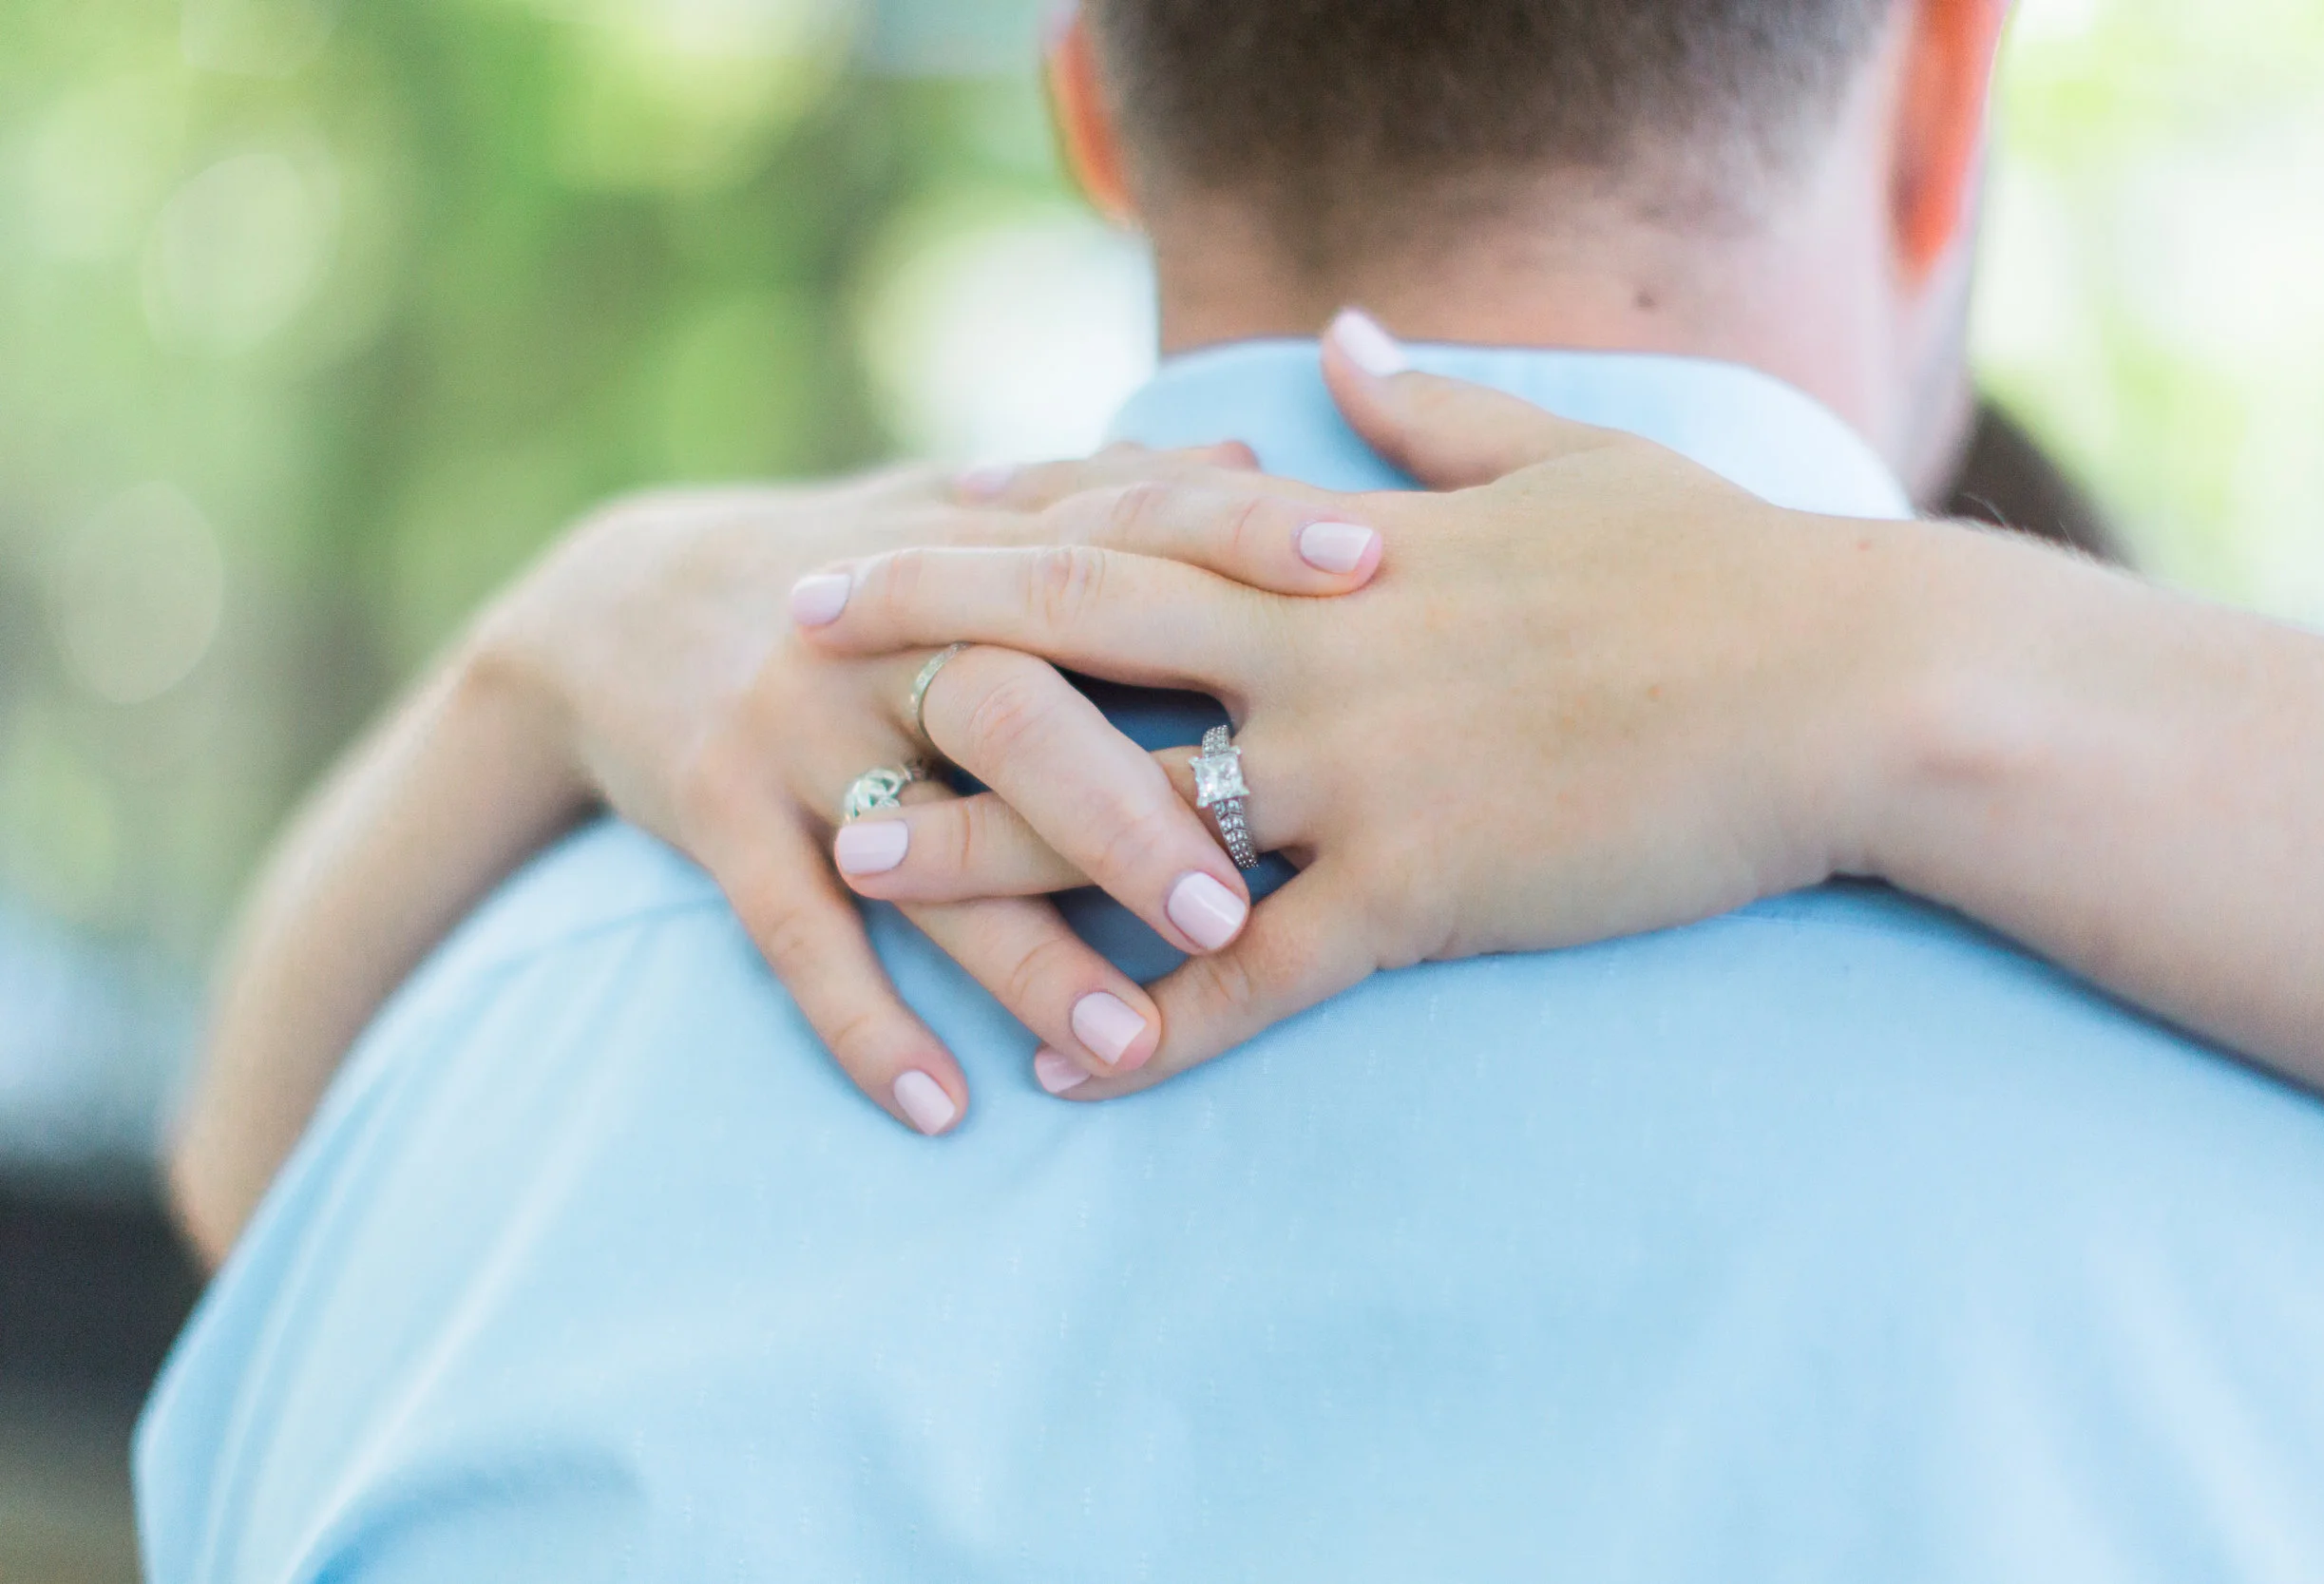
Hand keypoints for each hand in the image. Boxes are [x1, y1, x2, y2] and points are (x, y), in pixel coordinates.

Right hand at [468, 449, 1383, 1130]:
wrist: (609, 610)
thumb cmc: (846, 567)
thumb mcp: (957, 511)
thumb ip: (1102, 496)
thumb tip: (1264, 457)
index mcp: (966, 544)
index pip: (1116, 528)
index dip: (1238, 542)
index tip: (1367, 572)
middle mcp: (880, 630)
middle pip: (1012, 706)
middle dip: (1122, 808)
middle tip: (1236, 908)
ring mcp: (789, 727)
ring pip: (916, 850)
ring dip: (1020, 956)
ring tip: (1127, 1047)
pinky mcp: (712, 817)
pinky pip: (789, 936)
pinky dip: (862, 1025)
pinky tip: (944, 1108)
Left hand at [796, 314, 1927, 1096]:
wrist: (1851, 684)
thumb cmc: (1719, 563)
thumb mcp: (1568, 453)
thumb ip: (1432, 404)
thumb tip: (1347, 336)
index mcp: (1347, 554)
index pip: (1125, 525)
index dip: (987, 531)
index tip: (876, 534)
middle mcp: (1324, 654)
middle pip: (1076, 642)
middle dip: (923, 648)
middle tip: (785, 657)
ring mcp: (1366, 776)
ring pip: (1126, 813)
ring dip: (981, 845)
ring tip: (852, 866)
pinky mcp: (1427, 893)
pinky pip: (1259, 977)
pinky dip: (1162, 1028)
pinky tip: (1072, 1071)